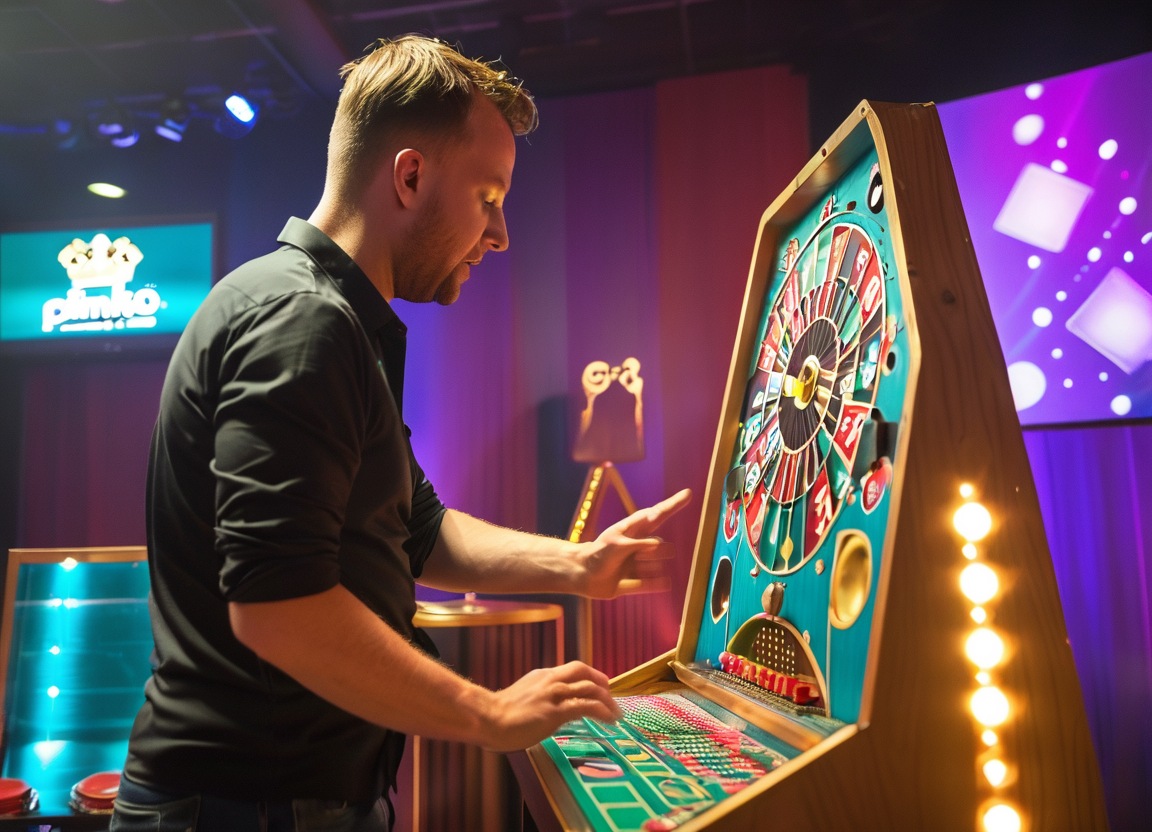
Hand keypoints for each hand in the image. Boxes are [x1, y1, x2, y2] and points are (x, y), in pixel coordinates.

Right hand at [476, 661, 621, 751]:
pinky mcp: (556, 711)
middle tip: (611, 697)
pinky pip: (587, 706)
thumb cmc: (499, 715)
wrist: (488, 719)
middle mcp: (551, 680)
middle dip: (602, 682)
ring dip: (608, 701)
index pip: (573, 669)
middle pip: (584, 672)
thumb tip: (546, 708)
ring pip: (590, 688)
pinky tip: (610, 720)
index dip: (590, 676)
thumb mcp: (522, 697)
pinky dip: (603, 711)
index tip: (599, 687)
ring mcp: (554, 694)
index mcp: (542, 675)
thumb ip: (537, 697)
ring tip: (616, 714)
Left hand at [579, 488, 691, 598]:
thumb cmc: (597, 553)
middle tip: (634, 557)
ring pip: (656, 568)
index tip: (689, 493)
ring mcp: (640, 563)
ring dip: (644, 571)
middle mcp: (640, 545)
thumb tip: (659, 545)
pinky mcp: (636, 582)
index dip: (674, 504)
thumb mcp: (616, 544)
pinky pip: (652, 584)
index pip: (658, 514)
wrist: (582, 575)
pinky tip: (663, 583)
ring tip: (627, 570)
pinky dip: (654, 584)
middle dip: (653, 554)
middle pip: (662, 548)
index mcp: (635, 529)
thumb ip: (638, 543)